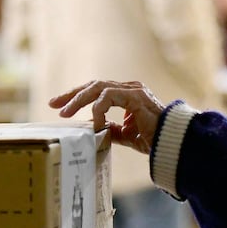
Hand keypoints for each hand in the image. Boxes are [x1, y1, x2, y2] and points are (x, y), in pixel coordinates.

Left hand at [48, 80, 164, 153]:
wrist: (172, 142)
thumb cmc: (154, 139)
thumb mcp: (126, 135)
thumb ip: (110, 129)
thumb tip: (91, 127)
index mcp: (127, 95)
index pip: (96, 90)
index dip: (76, 97)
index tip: (58, 106)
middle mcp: (129, 88)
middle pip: (93, 85)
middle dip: (72, 95)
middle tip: (54, 105)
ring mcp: (133, 90)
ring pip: (98, 88)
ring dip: (79, 100)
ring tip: (66, 113)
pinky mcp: (135, 96)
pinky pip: (109, 97)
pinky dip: (98, 109)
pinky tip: (96, 123)